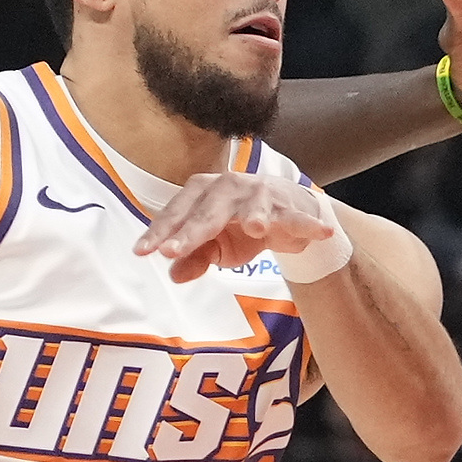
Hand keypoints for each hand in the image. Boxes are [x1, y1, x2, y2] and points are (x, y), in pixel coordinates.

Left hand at [135, 171, 337, 287]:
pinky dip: (308, 225)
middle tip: (172, 251)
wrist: (285, 213)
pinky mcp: (288, 206)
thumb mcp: (216, 247)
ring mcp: (260, 194)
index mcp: (203, 193)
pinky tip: (320, 232)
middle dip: (191, 231)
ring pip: (253, 206)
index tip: (141, 252)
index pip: (176, 213)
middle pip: (207, 210)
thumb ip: (195, 258)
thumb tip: (175, 274)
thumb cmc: (240, 228)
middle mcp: (228, 187)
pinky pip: (296, 218)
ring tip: (255, 227)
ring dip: (255, 215)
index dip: (159, 232)